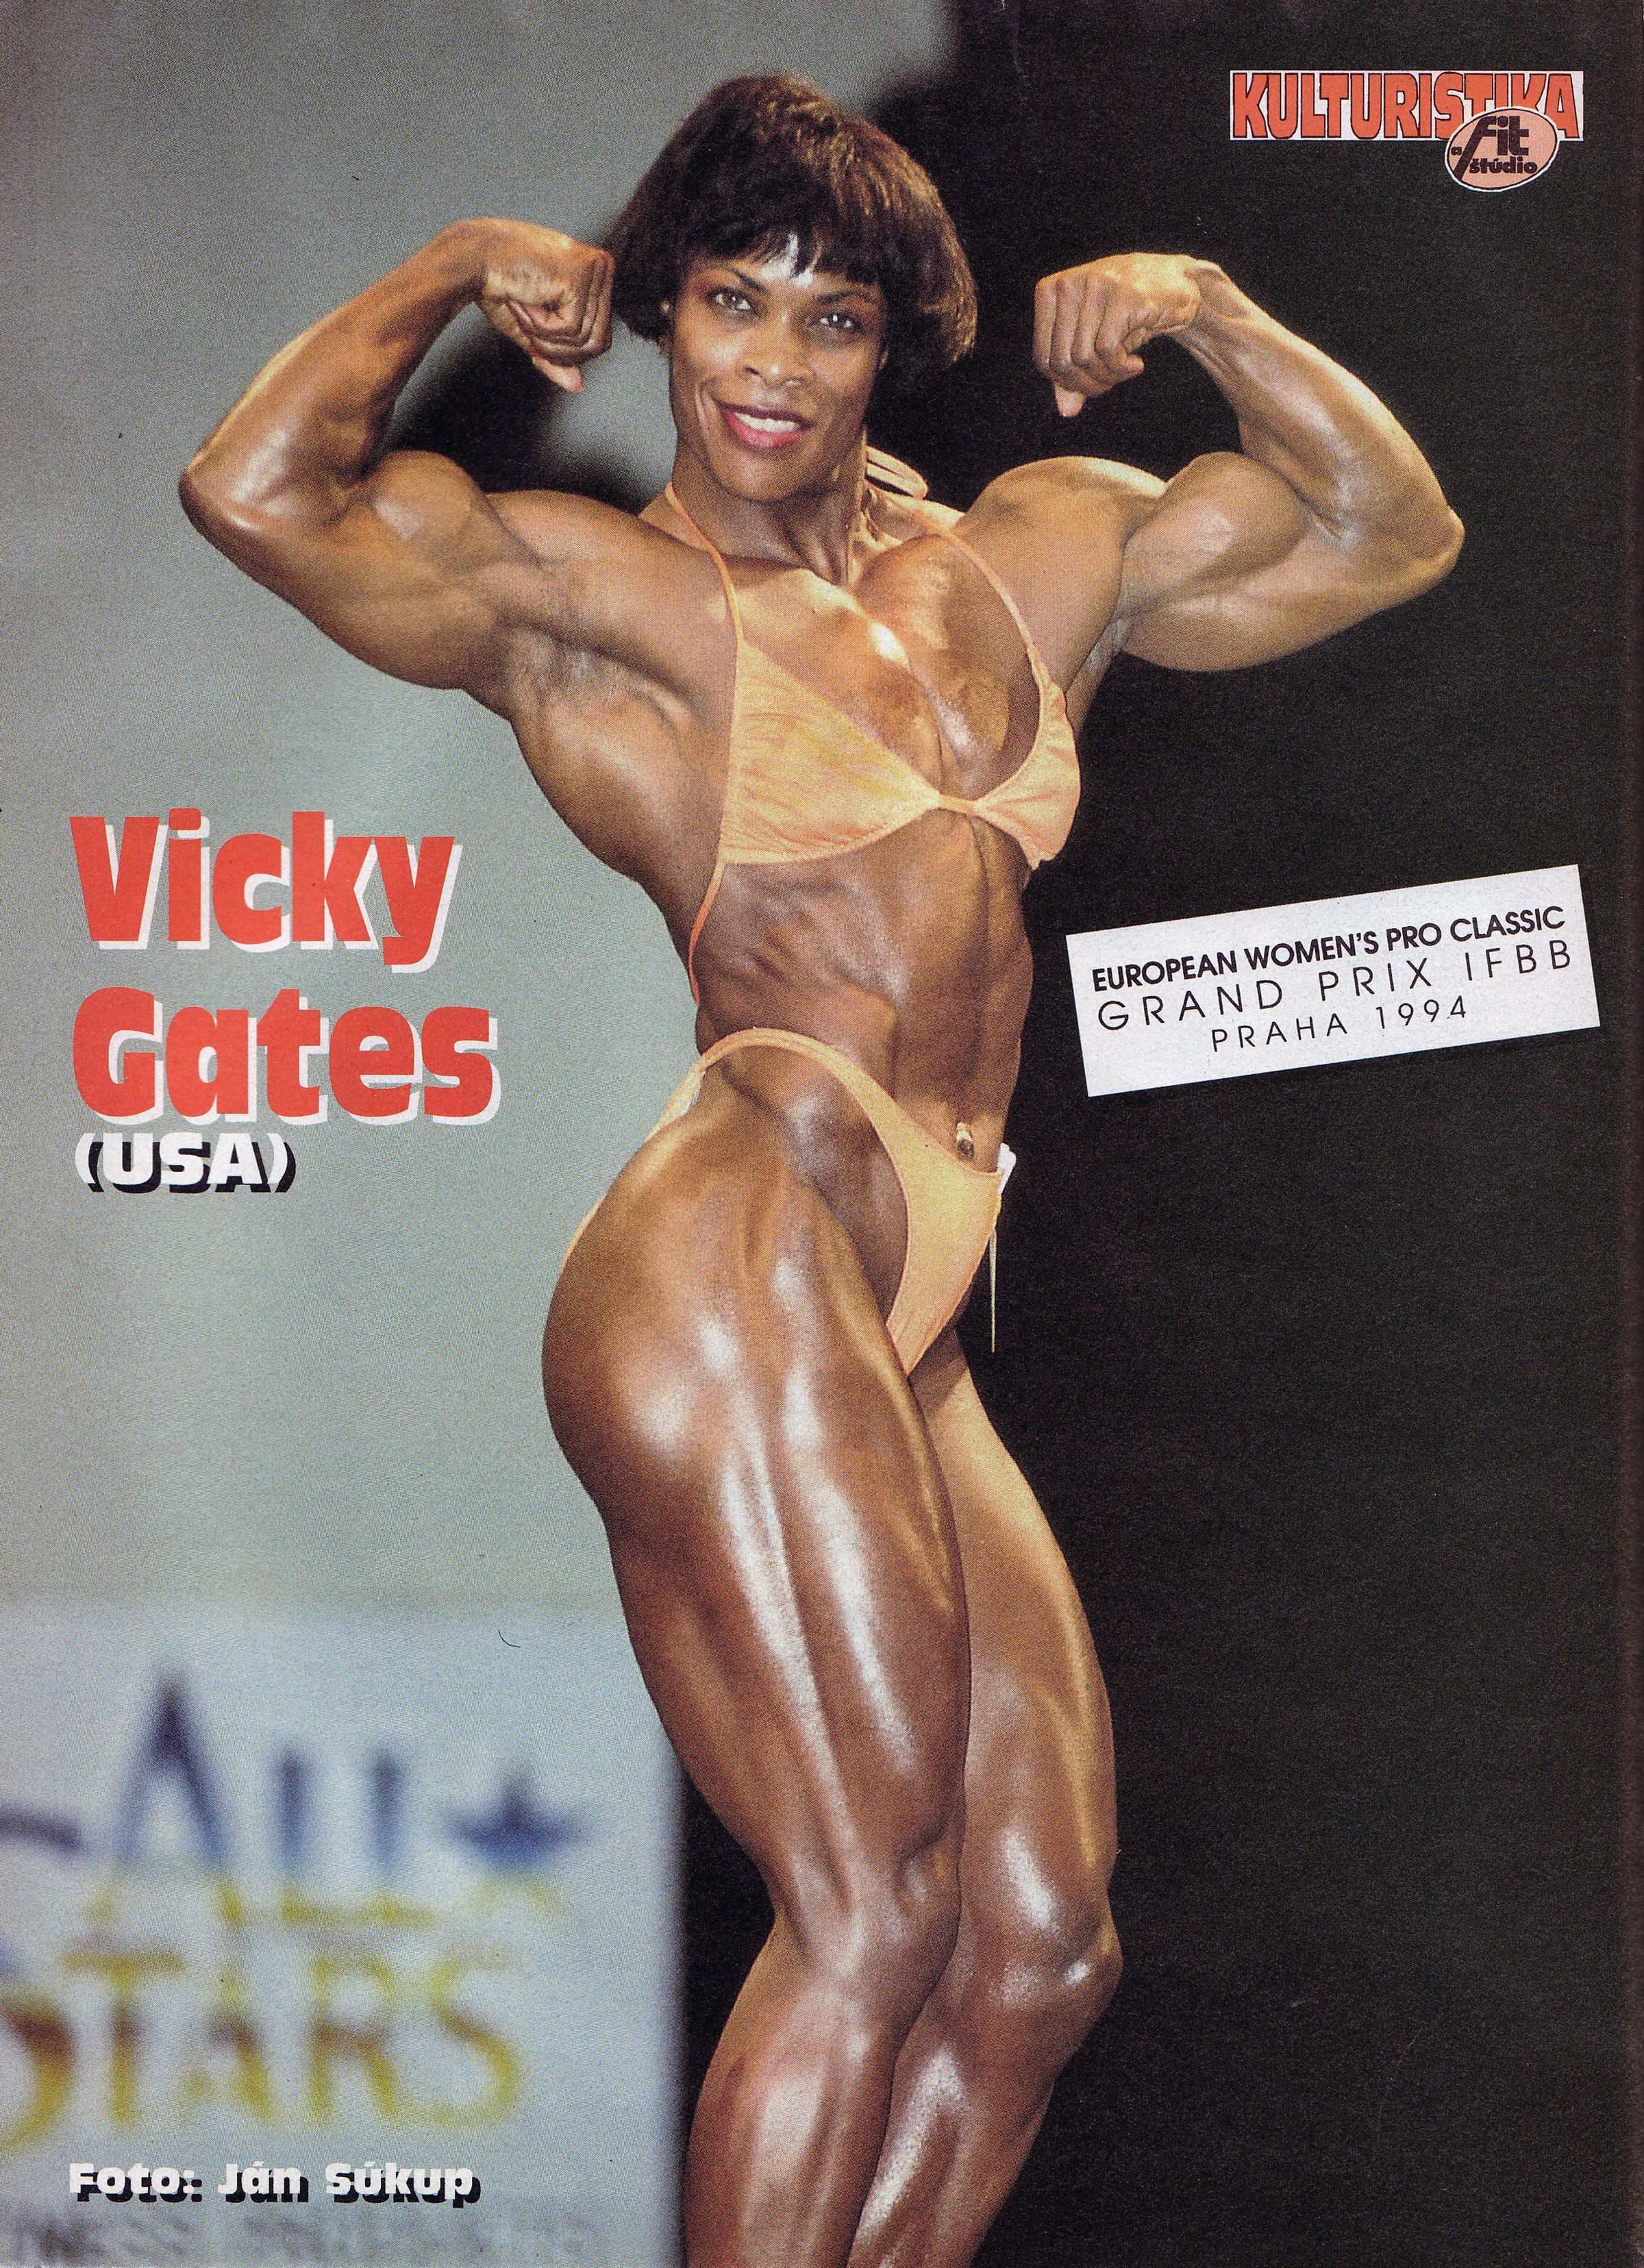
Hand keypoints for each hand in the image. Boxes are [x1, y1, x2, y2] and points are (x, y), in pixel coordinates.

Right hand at [475, 223, 614, 391]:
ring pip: (585, 341)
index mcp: (595, 273)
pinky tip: (525, 299)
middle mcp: (601, 267)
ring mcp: (595, 269)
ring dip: (544, 335)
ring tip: (525, 305)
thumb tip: (577, 385)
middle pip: (598, 343)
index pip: (600, 336)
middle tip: (527, 316)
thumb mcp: (535, 329)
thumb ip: (558, 356)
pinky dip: (540, 324)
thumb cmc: (498, 282)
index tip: (534, 319)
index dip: (564, 346)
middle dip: (555, 346)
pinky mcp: (582, 276)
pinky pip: (570, 329)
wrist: (472, 259)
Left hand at [1033, 254, 1203, 415]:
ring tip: (1126, 371)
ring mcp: (1096, 285)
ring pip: (1084, 358)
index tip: (1092, 383)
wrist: (1176, 284)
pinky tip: (1137, 365)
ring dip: (1109, 377)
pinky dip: (1122, 368)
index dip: (1066, 385)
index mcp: (1051, 290)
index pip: (1043, 358)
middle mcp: (1069, 283)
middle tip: (1111, 383)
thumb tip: (1067, 410)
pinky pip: (1108, 350)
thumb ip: (1077, 372)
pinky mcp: (1124, 296)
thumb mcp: (1095, 340)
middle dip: (1087, 385)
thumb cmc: (1129, 313)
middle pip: (1062, 362)